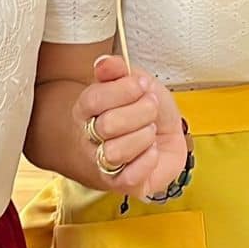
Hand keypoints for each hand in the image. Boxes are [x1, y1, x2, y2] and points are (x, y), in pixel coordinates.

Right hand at [70, 55, 190, 199]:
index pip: (94, 99)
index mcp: (87, 110)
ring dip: (143, 137)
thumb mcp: (135, 82)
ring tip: (150, 130)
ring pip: (116, 152)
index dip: (123, 90)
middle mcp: (89, 138)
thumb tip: (105, 63)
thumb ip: (119, 70)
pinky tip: (152, 150)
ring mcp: (103, 164)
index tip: (142, 85)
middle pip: (108, 125)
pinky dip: (147, 160)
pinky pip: (130, 177)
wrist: (161, 141)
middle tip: (151, 107)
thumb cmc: (143, 112)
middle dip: (140, 112)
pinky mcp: (121, 184)